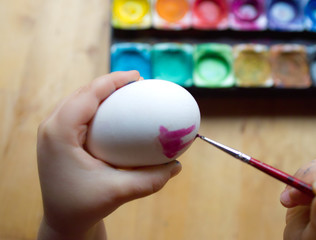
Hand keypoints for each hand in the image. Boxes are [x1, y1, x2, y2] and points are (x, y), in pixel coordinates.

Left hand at [37, 71, 181, 239]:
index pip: (88, 94)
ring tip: (127, 92)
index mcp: (59, 133)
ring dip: (102, 92)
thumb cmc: (84, 207)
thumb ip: (150, 179)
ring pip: (78, 100)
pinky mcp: (57, 139)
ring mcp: (51, 132)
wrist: (62, 221)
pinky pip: (77, 112)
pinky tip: (114, 112)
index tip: (137, 76)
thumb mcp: (118, 192)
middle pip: (82, 92)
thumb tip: (177, 166)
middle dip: (110, 83)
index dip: (113, 80)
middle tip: (137, 83)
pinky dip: (97, 106)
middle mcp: (51, 127)